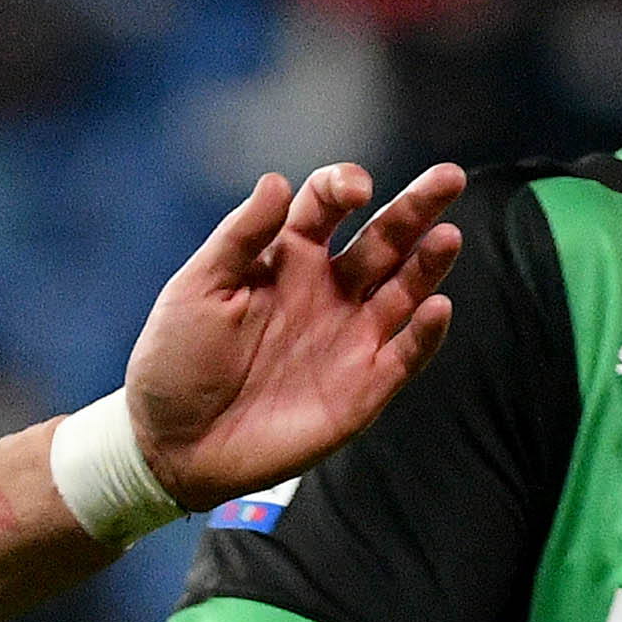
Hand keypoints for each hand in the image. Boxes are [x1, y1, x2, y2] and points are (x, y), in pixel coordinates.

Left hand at [120, 160, 465, 508]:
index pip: (326, 205)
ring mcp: (349, 336)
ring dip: (428, 263)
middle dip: (416, 207)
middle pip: (383, 238)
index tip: (352, 190)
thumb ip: (240, 237)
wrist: (172, 444)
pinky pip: (404, 355)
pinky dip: (424, 333)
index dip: (342, 187)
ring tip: (447, 237)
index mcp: (285, 257)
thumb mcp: (197, 289)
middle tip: (449, 178)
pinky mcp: (362, 387)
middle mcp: (327, 289)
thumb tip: (276, 181)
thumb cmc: (176, 361)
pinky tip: (437, 307)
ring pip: (404, 290)